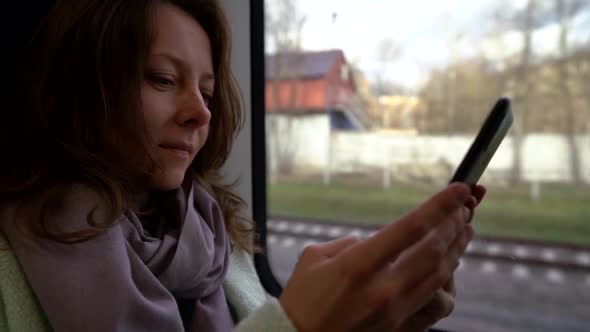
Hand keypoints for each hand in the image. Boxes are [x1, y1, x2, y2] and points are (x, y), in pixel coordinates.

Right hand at [279, 183, 480, 331]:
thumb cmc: (302, 299)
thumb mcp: (314, 258)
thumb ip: (349, 244)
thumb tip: (373, 241)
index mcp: (357, 265)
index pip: (411, 228)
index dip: (440, 205)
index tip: (460, 189)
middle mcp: (383, 289)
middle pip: (435, 249)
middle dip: (455, 222)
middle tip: (465, 204)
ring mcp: (395, 311)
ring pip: (442, 274)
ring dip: (458, 247)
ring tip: (465, 228)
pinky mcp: (401, 328)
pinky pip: (436, 302)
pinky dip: (448, 279)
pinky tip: (449, 266)